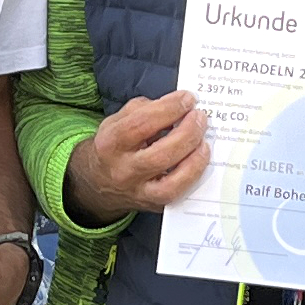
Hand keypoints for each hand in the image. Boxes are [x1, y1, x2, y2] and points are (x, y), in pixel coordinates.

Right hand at [65, 93, 206, 223]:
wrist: (100, 181)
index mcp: (110, 144)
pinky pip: (177, 194)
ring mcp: (139, 192)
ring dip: (194, 158)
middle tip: (199, 117)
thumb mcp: (118, 121)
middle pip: (160, 155)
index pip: (141, 124)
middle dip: (187, 133)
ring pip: (171, 182)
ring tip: (203, 139)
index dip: (169, 109)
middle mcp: (123, 171)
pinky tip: (200, 158)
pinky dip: (193, 175)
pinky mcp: (153, 204)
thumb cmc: (116, 146)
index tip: (187, 99)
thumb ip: (145, 109)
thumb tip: (177, 105)